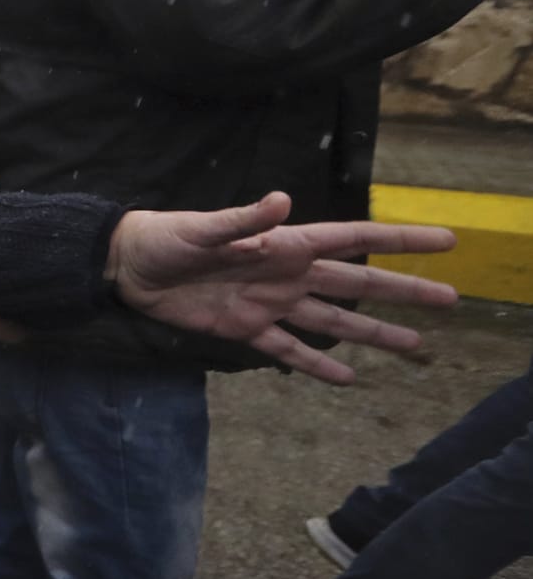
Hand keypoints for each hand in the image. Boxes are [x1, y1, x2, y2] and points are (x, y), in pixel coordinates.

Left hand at [108, 192, 458, 382]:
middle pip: (357, 283)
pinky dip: (316, 364)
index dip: (399, 240)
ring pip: (333, 321)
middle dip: (404, 291)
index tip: (445, 241)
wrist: (127, 268)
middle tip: (451, 299)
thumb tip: (282, 200)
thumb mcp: (202, 228)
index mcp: (284, 244)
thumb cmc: (165, 237)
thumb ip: (244, 220)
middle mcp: (287, 274)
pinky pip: (289, 351)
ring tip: (415, 346)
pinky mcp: (245, 330)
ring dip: (373, 334)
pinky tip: (348, 378)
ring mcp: (270, 304)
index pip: (353, 239)